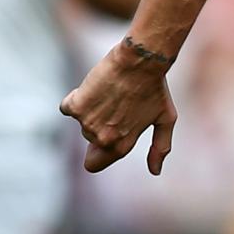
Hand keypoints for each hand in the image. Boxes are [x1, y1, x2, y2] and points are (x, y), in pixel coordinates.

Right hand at [61, 40, 177, 175]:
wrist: (140, 61)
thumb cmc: (155, 88)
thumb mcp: (165, 119)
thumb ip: (160, 147)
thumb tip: (155, 171)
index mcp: (122, 146)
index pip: (93, 164)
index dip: (94, 154)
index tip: (98, 143)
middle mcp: (103, 139)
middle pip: (89, 137)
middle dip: (99, 122)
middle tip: (117, 103)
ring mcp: (88, 123)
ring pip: (81, 120)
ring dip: (90, 108)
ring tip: (110, 92)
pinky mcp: (76, 106)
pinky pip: (67, 106)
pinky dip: (76, 97)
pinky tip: (95, 86)